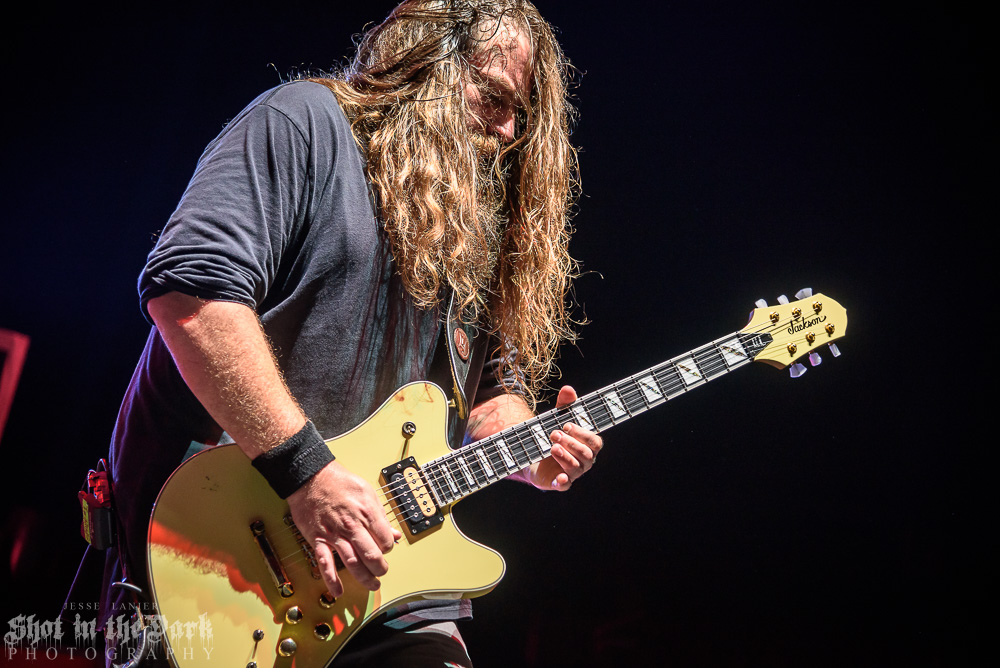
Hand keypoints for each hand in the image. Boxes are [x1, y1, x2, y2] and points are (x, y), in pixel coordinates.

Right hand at [286, 461, 402, 597]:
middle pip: (371, 555)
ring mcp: (334, 534)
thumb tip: (394, 533)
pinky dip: (332, 579)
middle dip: (380, 568)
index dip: (388, 548)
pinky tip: (338, 591)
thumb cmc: (339, 481)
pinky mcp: (318, 539)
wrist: (310, 477)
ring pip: (352, 562)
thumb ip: (381, 515)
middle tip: (382, 572)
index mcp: (367, 512)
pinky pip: (325, 563)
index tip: (385, 549)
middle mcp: (351, 525)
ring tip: (372, 585)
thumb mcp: (367, 492)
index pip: (385, 540)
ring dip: (364, 578)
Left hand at [519, 386, 602, 490]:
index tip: (567, 424)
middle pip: (586, 454)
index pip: (595, 441)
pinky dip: (563, 481)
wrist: (532, 454)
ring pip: (576, 467)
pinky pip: (565, 484)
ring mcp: (573, 472)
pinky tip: (559, 476)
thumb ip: (564, 405)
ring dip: (565, 456)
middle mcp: (584, 460)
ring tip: (552, 446)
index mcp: (587, 445)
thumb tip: (568, 389)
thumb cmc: (552, 436)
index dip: (583, 433)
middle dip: (570, 443)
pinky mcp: (559, 482)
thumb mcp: (556, 418)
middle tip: (554, 433)